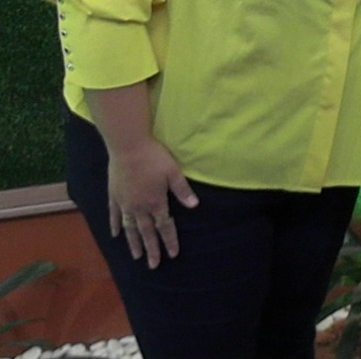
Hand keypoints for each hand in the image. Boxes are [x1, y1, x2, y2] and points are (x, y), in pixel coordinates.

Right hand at [106, 139, 198, 268]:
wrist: (127, 147)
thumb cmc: (154, 157)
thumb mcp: (173, 172)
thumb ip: (182, 190)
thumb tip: (194, 205)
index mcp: (155, 202)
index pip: (164, 226)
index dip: (169, 241)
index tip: (173, 255)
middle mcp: (139, 207)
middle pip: (146, 232)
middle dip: (151, 250)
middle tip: (153, 265)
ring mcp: (124, 203)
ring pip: (129, 228)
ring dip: (133, 243)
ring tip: (136, 256)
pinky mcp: (114, 196)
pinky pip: (114, 215)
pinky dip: (115, 226)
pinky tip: (115, 235)